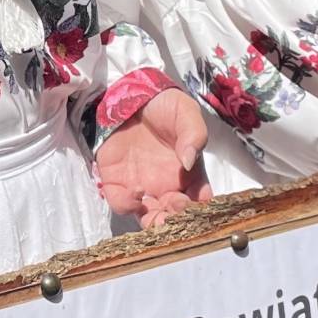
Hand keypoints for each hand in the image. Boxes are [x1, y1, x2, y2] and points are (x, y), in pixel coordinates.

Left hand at [95, 88, 213, 225]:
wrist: (128, 94)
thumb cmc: (163, 106)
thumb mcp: (186, 113)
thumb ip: (194, 135)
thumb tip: (190, 161)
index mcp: (189, 176)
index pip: (200, 203)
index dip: (200, 211)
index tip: (197, 206)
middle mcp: (167, 187)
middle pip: (175, 217)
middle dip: (177, 222)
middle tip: (176, 208)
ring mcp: (142, 188)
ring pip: (149, 219)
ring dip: (155, 223)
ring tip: (159, 215)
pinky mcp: (117, 183)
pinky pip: (121, 205)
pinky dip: (129, 206)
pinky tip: (136, 192)